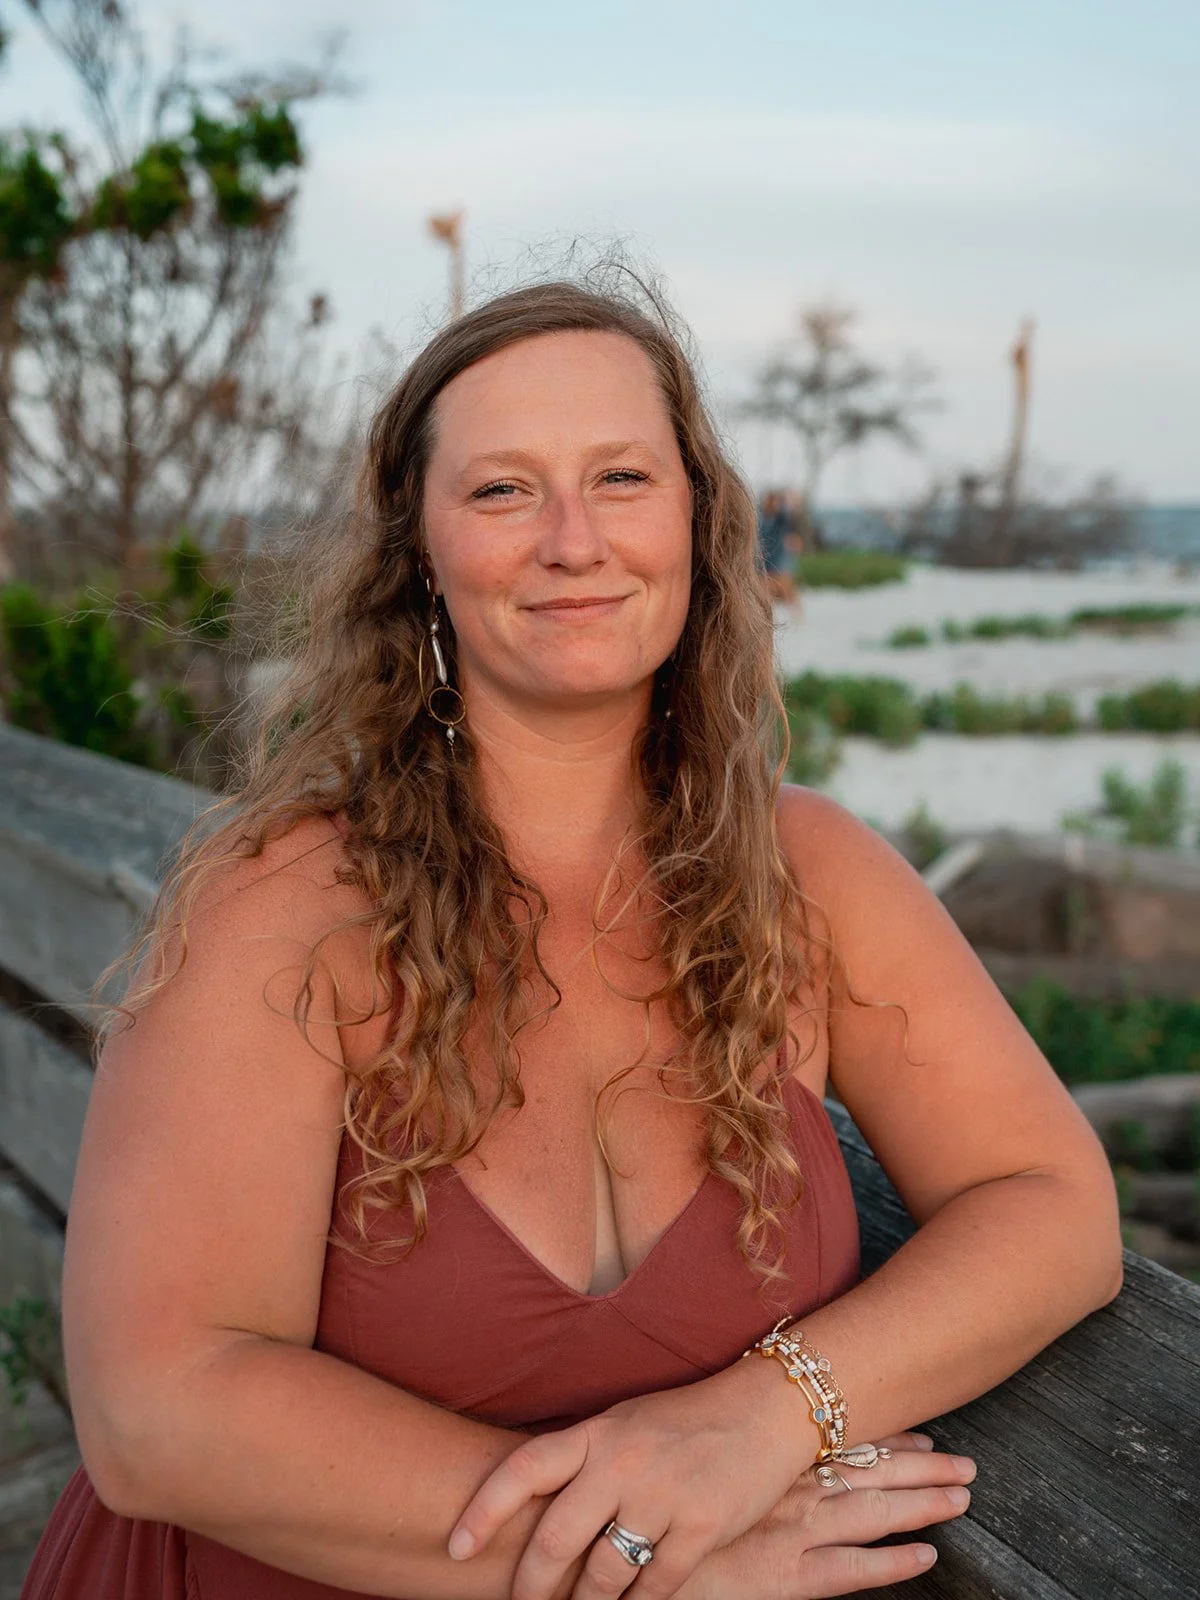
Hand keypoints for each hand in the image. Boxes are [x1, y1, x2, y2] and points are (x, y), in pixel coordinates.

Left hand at [446, 1363, 834, 1599]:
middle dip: (531, 1586)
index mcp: (598, 1432)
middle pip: (556, 1538)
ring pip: (603, 1574)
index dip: (484, 1510)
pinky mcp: (703, 1526)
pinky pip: (655, 1587)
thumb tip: (532, 1505)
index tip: (455, 1546)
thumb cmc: (686, 1420)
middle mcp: (623, 1461)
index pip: (525, 1468)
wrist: (764, 1409)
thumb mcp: (625, 1424)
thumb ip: (582, 1459)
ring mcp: (663, 1495)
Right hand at [679, 1432, 975, 1599]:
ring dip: (921, 1504)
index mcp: (769, 1462)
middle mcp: (787, 1489)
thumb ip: (732, 1459)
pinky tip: (925, 1557)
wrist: (631, 1550)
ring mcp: (791, 1532)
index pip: (841, 1443)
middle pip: (869, 1472)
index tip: (922, 1432)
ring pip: (872, 1512)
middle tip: (966, 1464)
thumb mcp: (697, 1469)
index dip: (886, 1437)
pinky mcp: (786, 1577)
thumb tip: (754, 1443)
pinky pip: (851, 1569)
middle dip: (920, 1467)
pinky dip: (891, 1562)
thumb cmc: (659, 1504)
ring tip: (961, 1497)